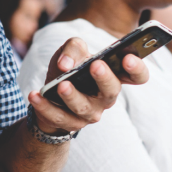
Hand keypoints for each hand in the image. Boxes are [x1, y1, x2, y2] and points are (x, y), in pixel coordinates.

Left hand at [27, 37, 148, 134]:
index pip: (137, 76)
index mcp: (113, 77)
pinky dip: (44, 106)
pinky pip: (57, 116)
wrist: (50, 94)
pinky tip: (35, 95)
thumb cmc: (68, 68)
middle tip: (95, 65)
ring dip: (72, 96)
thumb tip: (66, 64)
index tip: (128, 58)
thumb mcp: (71, 51)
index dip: (137, 68)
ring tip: (61, 84)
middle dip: (104, 78)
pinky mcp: (69, 123)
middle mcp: (105, 97)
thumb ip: (73, 48)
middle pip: (111, 91)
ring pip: (83, 107)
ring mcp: (89, 113)